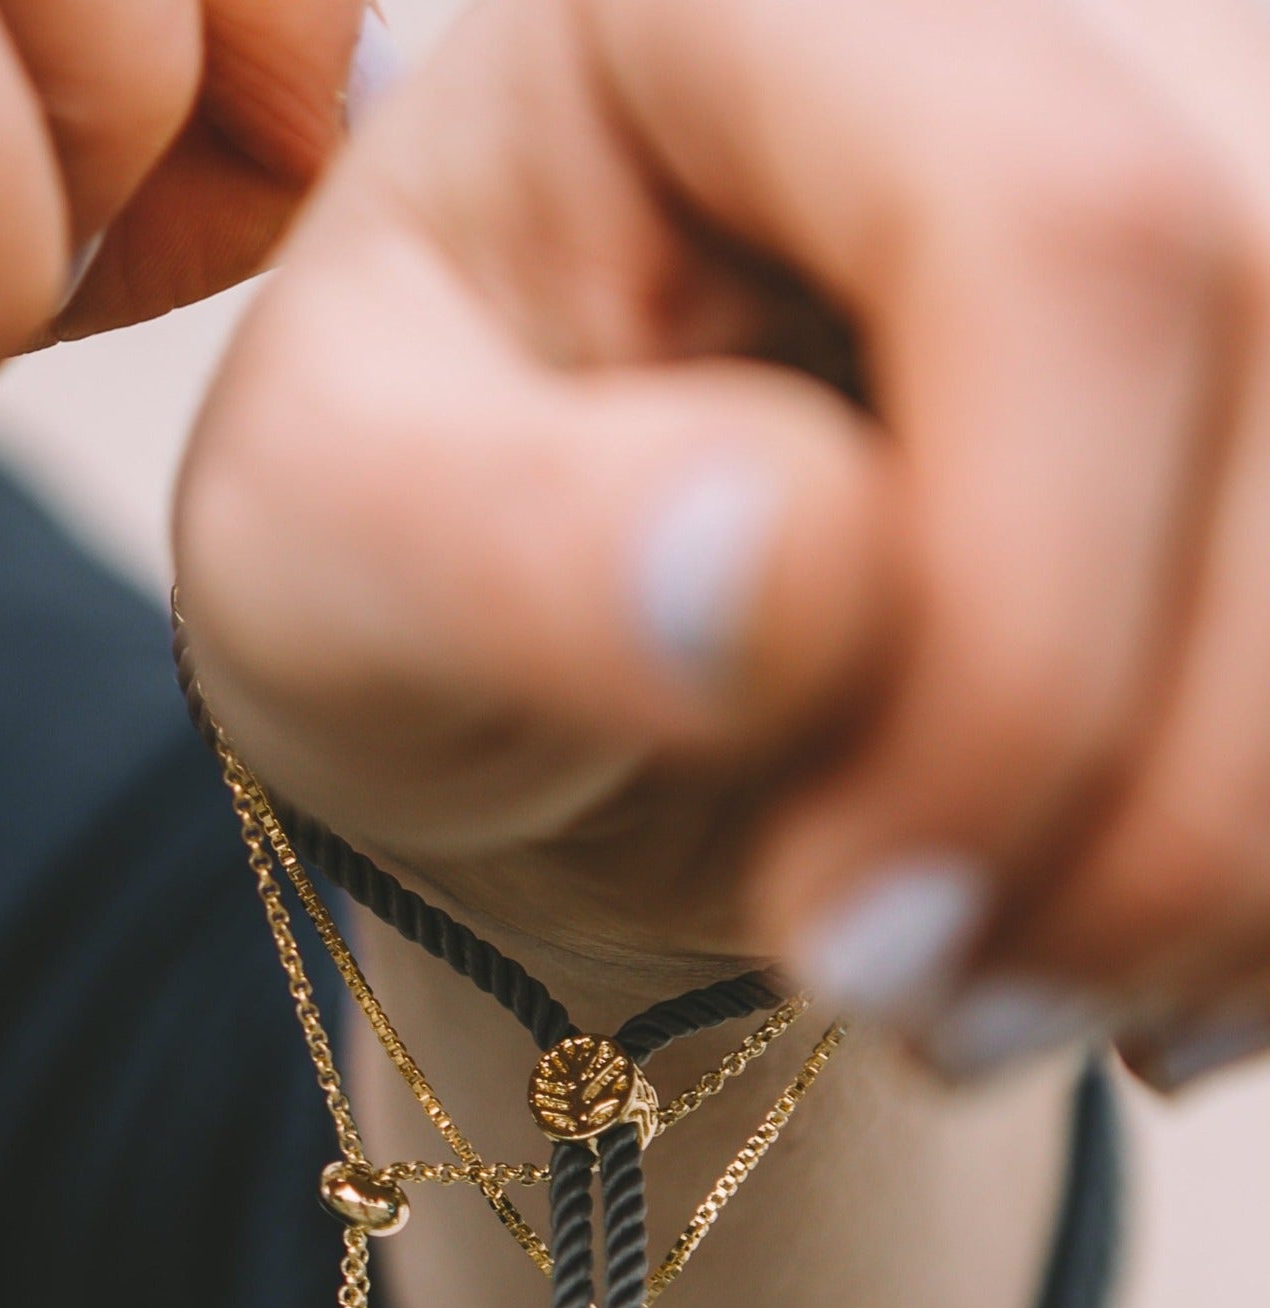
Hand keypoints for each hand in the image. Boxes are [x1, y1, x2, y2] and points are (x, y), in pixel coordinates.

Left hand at [176, 0, 1269, 1088]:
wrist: (529, 636)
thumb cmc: (394, 558)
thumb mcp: (325, 554)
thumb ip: (498, 544)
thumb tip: (796, 578)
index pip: (1052, 228)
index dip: (1019, 635)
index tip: (851, 931)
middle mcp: (1028, 14)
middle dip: (1154, 787)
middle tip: (934, 1014)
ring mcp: (1199, 155)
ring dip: (1252, 846)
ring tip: (1013, 1011)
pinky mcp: (1257, 369)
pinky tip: (1151, 976)